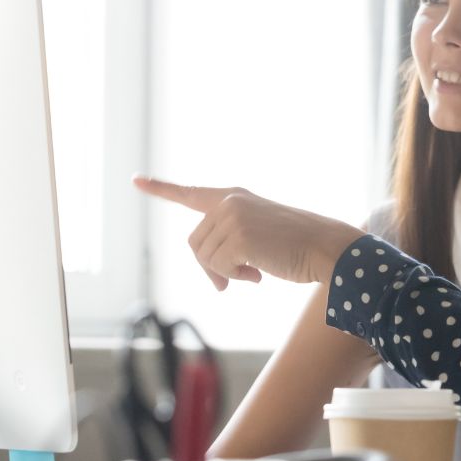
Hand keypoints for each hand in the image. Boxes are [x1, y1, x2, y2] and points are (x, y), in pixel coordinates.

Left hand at [133, 176, 363, 289]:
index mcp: (234, 197)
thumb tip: (215, 277)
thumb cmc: (296, 246)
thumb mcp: (258, 236)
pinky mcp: (238, 236)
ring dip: (226, 274)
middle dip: (211, 267)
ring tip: (255, 272)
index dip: (161, 189)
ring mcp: (233, 217)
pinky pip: (219, 268)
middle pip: (195, 244)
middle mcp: (230, 202)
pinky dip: (235, 278)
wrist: (325, 247)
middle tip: (235, 280)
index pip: (190, 194)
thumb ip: (230, 243)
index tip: (136, 180)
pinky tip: (259, 274)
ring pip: (204, 258)